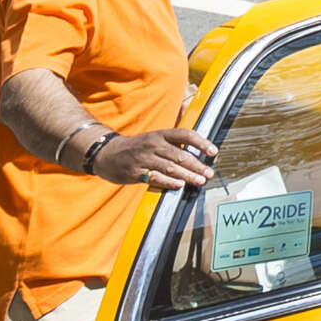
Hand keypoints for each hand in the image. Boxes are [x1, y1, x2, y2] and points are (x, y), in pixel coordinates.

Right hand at [98, 127, 218, 189]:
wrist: (107, 154)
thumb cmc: (137, 147)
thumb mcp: (154, 138)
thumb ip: (173, 142)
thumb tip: (198, 147)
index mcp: (160, 134)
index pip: (185, 135)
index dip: (201, 143)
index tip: (213, 151)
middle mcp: (153, 144)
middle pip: (180, 154)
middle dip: (197, 165)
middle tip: (209, 173)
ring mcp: (144, 158)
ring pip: (170, 167)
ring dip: (187, 175)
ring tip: (200, 181)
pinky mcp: (135, 172)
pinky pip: (155, 177)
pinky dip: (168, 182)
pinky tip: (179, 185)